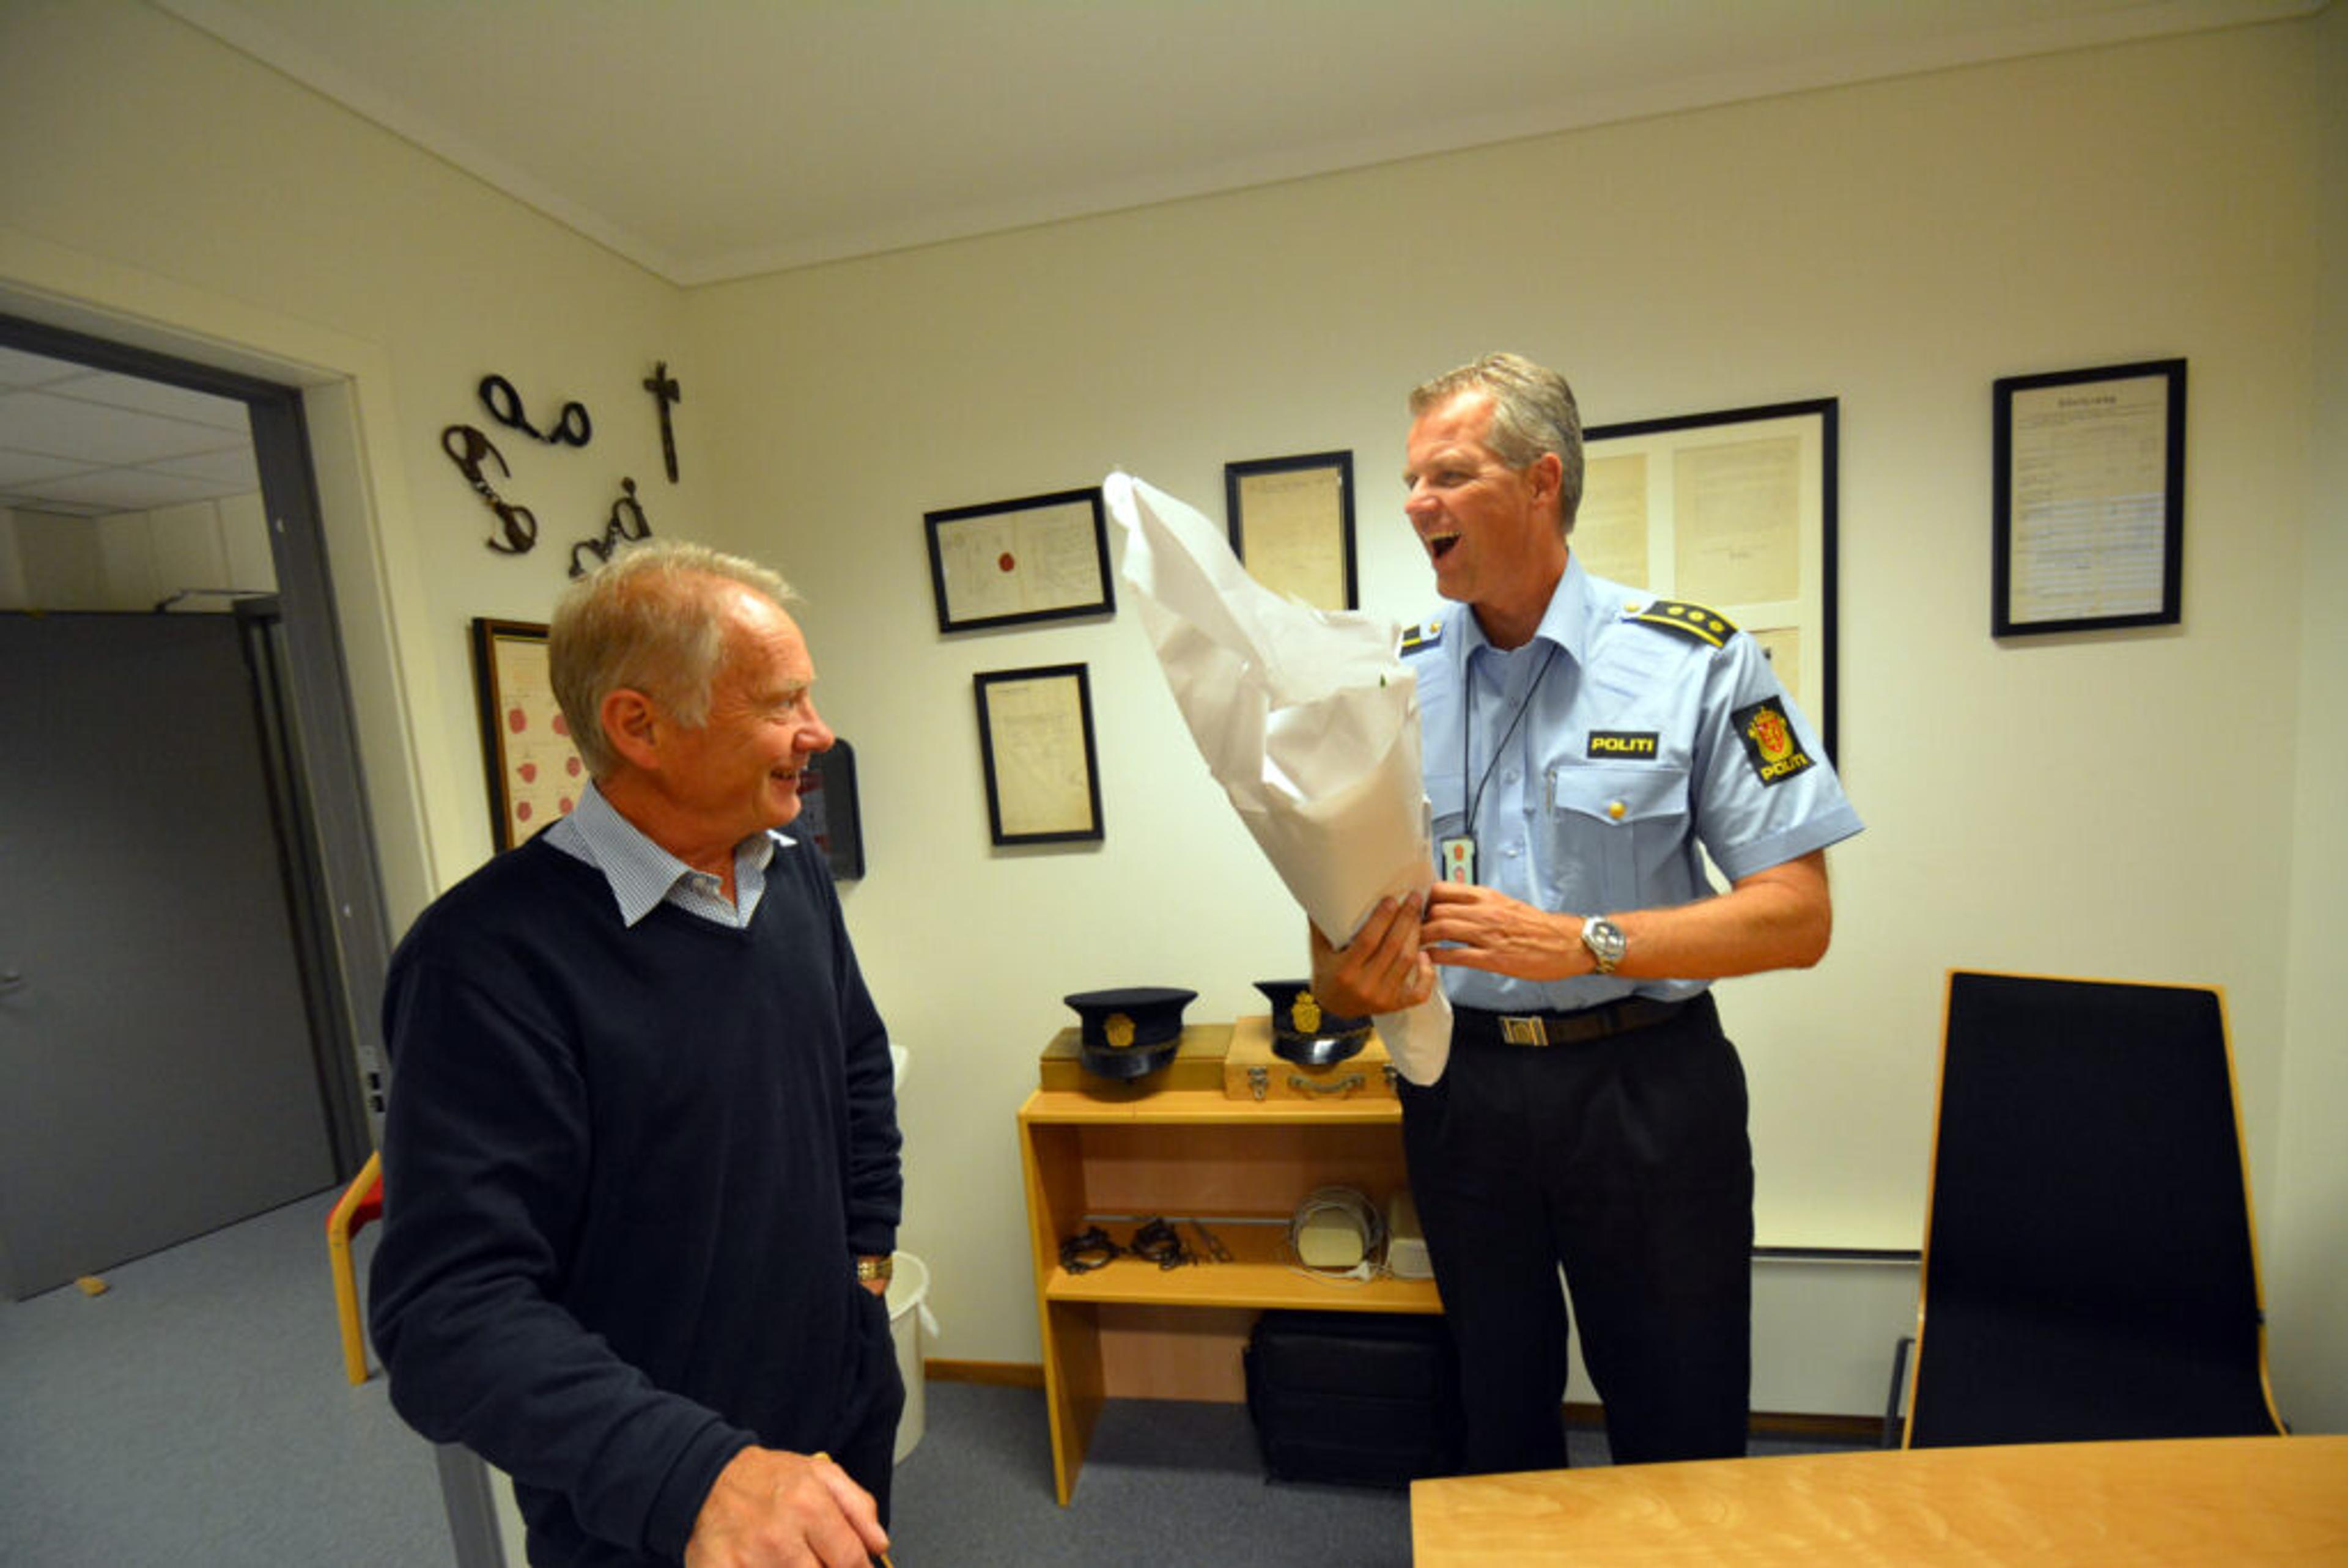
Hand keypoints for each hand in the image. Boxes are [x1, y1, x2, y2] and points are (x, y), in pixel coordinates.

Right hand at [683, 1447, 887, 1567]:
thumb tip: (879, 1544)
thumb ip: (858, 1507)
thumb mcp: (820, 1474)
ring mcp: (750, 1560)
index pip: (850, 1560)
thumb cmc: (765, 1478)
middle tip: (818, 1560)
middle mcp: (779, 1535)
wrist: (706, 1477)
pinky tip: (767, 1565)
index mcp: (808, 1506)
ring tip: (792, 1559)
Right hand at [1308, 895, 1436, 1016]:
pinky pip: (1419, 992)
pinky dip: (1427, 973)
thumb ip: (1321, 924)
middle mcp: (1364, 986)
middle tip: (1414, 898)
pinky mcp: (1395, 1005)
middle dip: (1405, 920)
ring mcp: (1382, 998)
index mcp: (1343, 971)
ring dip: (1415, 936)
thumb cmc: (1328, 972)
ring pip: (1406, 962)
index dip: (1382, 919)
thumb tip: (1324, 892)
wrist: (1333, 1006)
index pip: (1367, 940)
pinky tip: (1425, 954)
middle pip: (1392, 948)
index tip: (1392, 899)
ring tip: (1418, 916)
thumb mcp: (1319, 949)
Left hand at [1421, 882, 1584, 980]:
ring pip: (1441, 929)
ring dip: (1421, 938)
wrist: (1567, 942)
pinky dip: (1438, 957)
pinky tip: (1429, 959)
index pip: (1443, 889)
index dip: (1424, 900)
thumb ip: (1480, 904)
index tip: (1417, 909)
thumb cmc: (1538, 927)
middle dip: (1417, 921)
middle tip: (1410, 931)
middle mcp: (1485, 911)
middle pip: (1436, 909)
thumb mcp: (1506, 904)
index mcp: (1487, 897)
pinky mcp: (1494, 958)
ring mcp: (1488, 935)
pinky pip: (1457, 955)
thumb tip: (1456, 903)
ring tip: (1412, 945)